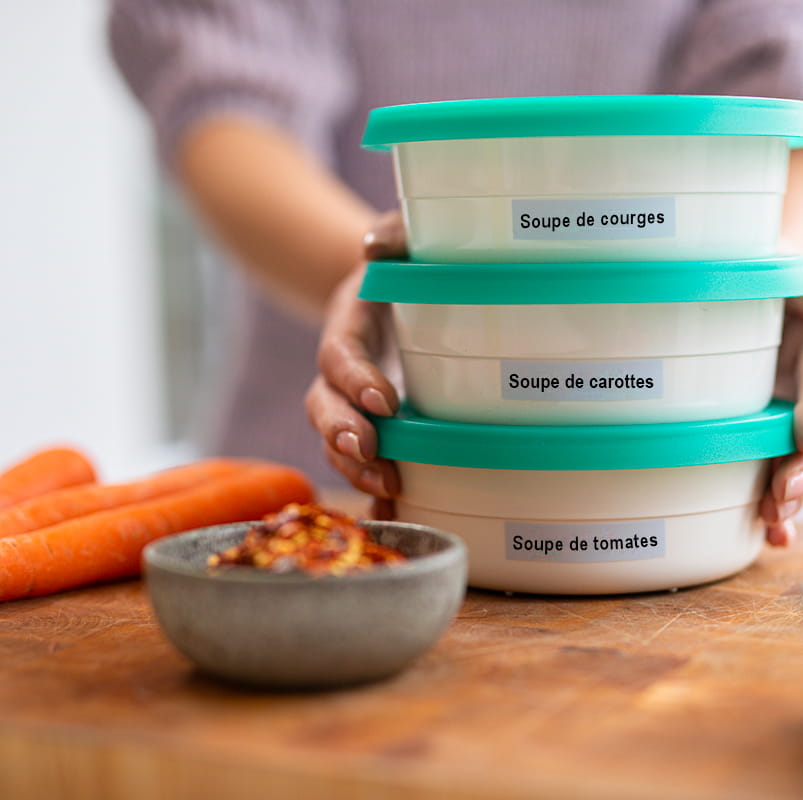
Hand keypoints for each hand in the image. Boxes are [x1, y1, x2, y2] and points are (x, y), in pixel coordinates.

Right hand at [304, 212, 406, 510]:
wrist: (393, 292)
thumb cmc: (405, 265)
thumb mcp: (404, 241)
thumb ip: (395, 233)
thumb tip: (376, 245)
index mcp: (347, 327)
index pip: (339, 357)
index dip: (354, 380)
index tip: (384, 400)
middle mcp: (340, 372)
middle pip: (323, 408)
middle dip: (342, 434)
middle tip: (373, 451)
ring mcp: (352, 405)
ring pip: (335, 442)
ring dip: (356, 467)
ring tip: (388, 487)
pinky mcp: (373, 427)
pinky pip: (363, 462)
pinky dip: (373, 490)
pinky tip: (397, 514)